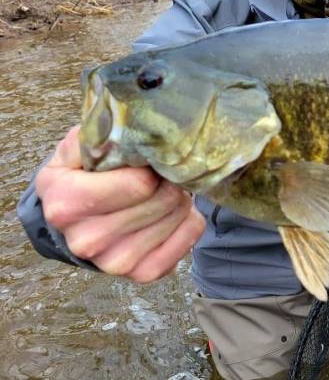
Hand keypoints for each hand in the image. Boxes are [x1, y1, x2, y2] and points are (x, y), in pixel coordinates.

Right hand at [35, 125, 204, 282]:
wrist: (75, 222)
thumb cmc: (80, 177)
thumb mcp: (76, 148)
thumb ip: (99, 134)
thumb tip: (134, 127)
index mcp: (66, 205)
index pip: (139, 184)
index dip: (150, 166)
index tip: (144, 161)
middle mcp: (88, 240)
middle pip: (162, 200)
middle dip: (167, 180)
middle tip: (159, 174)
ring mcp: (116, 262)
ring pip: (178, 216)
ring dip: (179, 197)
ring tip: (162, 190)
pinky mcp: (143, 273)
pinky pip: (190, 236)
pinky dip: (190, 219)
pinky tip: (171, 212)